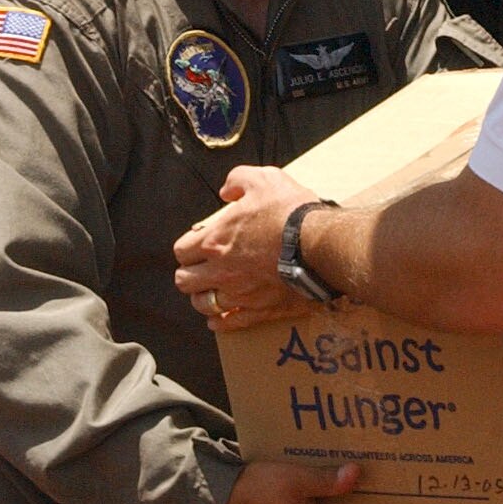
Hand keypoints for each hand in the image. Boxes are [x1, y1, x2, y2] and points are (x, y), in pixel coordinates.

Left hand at [174, 164, 316, 328]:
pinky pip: (229, 323)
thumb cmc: (290, 212)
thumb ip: (237, 180)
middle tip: (203, 267)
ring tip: (212, 290)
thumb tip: (226, 192)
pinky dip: (221, 322)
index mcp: (216, 241)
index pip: (181, 251)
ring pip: (203, 305)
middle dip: (190, 273)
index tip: (199, 243)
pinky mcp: (259, 310)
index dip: (188, 247)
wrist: (320, 244)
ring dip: (204, 297)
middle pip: (184, 281)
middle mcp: (221, 271)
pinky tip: (220, 317)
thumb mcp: (263, 179)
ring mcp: (239, 294)